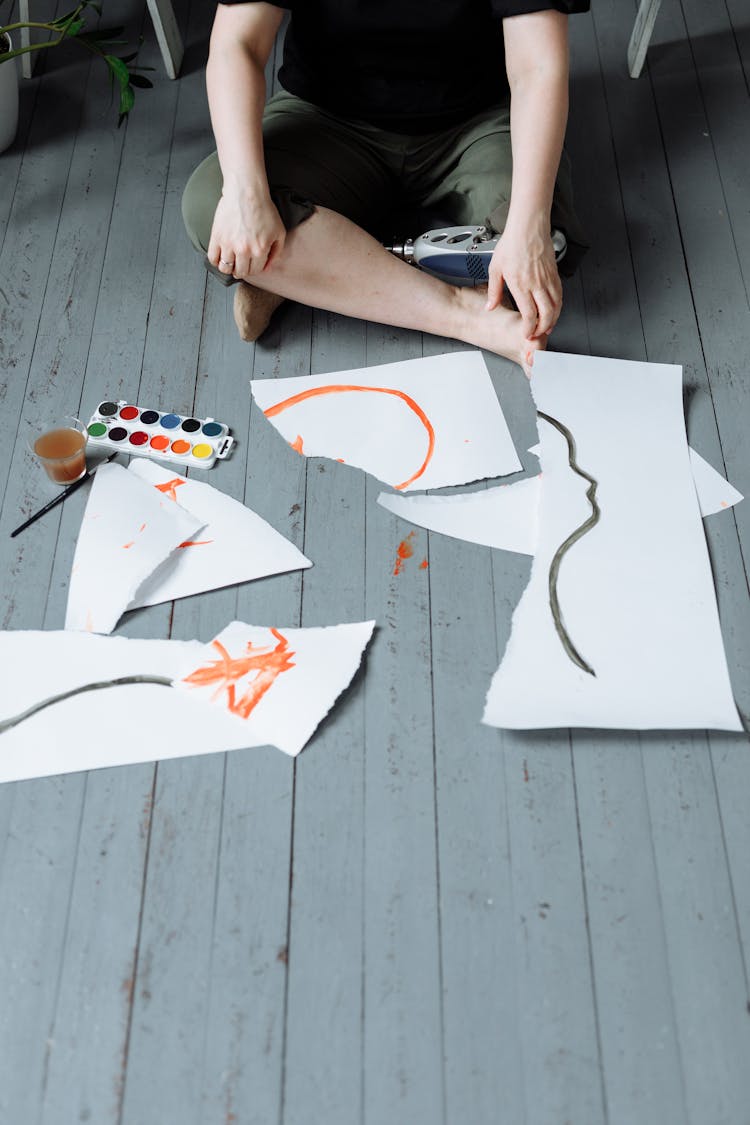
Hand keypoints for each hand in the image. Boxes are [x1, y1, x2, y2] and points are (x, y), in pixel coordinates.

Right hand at [207, 188, 285, 279]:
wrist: (246, 192)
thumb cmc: (264, 210)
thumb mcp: (279, 232)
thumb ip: (276, 253)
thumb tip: (266, 269)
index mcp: (260, 250)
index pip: (254, 271)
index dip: (253, 268)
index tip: (250, 264)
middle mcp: (244, 250)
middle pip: (240, 272)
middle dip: (241, 270)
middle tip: (240, 264)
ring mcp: (229, 244)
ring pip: (225, 268)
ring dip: (228, 267)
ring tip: (230, 260)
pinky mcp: (217, 236)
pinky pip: (212, 258)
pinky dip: (215, 261)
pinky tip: (220, 255)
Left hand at [485, 221, 561, 338]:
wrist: (528, 226)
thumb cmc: (512, 243)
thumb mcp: (495, 268)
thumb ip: (494, 291)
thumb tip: (490, 307)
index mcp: (520, 284)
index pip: (529, 314)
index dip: (530, 328)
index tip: (527, 334)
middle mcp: (536, 283)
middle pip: (546, 313)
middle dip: (543, 328)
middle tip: (538, 334)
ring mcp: (547, 278)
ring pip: (556, 305)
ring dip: (553, 319)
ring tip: (547, 326)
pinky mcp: (554, 273)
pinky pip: (560, 294)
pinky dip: (558, 306)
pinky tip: (554, 310)